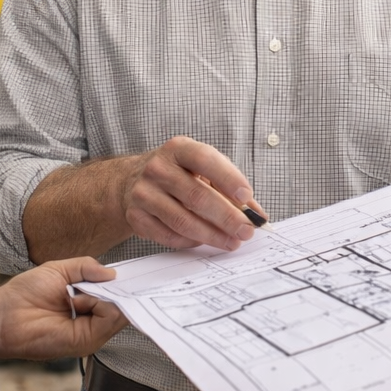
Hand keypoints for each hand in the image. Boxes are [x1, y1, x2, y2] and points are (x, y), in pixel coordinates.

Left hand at [0, 257, 128, 360]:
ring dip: (103, 296)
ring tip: (77, 295)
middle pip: (123, 304)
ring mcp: (91, 333)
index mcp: (87, 304)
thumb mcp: (59, 270)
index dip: (123, 284)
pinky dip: (99, 304)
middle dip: (117, 288)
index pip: (116, 296)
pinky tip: (78, 302)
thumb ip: (86, 267)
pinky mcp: (86, 341)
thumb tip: (112, 274)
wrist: (3, 316)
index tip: (131, 271)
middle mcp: (92, 321)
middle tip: (102, 279)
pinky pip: (110, 319)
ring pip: (120, 311)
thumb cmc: (24, 294)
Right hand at [120, 136, 267, 251]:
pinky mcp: (136, 217)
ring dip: (212, 235)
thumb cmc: (178, 173)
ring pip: (183, 220)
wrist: (132, 180)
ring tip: (232, 242)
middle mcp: (158, 168)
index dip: (228, 178)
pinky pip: (168, 235)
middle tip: (246, 230)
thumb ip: (231, 189)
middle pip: (196, 195)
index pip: (205, 159)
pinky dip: (190, 242)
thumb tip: (259, 216)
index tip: (247, 197)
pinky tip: (204, 241)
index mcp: (178, 149)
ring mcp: (144, 193)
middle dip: (226, 217)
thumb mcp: (202, 169)